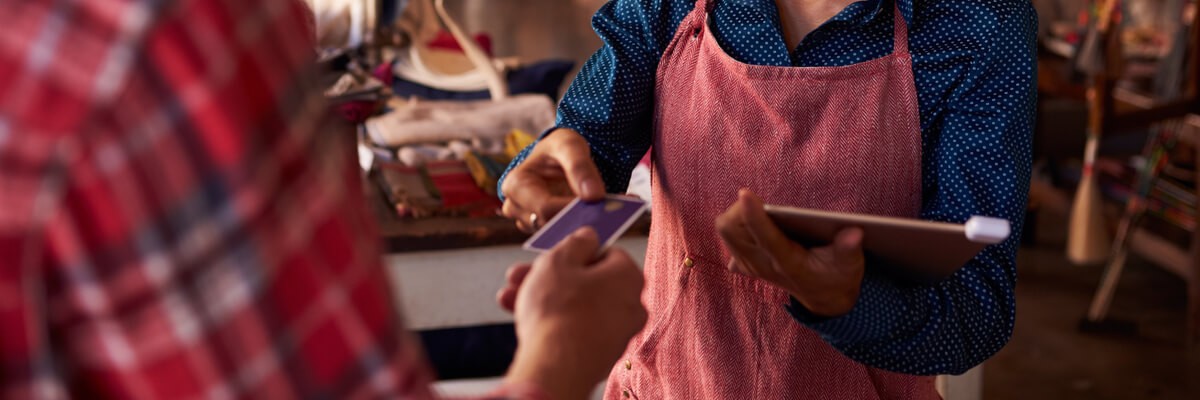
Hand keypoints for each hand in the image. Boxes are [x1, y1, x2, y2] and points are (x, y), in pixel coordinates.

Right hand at [501, 128, 604, 231]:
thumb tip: (593, 196)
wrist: (561, 156)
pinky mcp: (541, 229)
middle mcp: (515, 207)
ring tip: (603, 217)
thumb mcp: (570, 145)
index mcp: (515, 185)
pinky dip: (579, 229)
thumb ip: (580, 167)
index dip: (572, 209)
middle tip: (606, 216)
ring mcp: (526, 221)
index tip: (597, 206)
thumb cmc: (560, 147)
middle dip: (577, 220)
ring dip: (579, 227)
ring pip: (555, 235)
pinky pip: (561, 236)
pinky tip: (597, 221)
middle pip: (549, 224)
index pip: (545, 208)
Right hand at [503, 228, 646, 398]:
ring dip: (543, 298)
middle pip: (587, 282)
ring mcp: (618, 333)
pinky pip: (577, 330)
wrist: (557, 366)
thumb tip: (588, 236)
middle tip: (519, 274)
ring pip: (577, 306)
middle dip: (549, 277)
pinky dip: (554, 322)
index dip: (576, 251)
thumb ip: (575, 243)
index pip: (606, 252)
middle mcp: (631, 304)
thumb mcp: (559, 260)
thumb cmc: (559, 306)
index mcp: (628, 275)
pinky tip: (521, 319)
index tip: (552, 254)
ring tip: (508, 296)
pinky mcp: (601, 356)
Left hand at [715, 189, 865, 317]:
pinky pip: (730, 237)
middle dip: (741, 209)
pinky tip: (757, 225)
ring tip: (762, 211)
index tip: (746, 193)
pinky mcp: (745, 263)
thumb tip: (854, 232)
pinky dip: (738, 225)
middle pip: (731, 230)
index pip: (766, 239)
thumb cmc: (837, 276)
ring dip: (738, 214)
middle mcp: (762, 265)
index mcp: (787, 264)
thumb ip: (848, 249)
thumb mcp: (850, 266)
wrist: (825, 298)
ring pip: (726, 231)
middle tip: (764, 204)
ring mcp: (751, 265)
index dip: (755, 215)